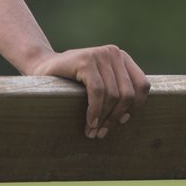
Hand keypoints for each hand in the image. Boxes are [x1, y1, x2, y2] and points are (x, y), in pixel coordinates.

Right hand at [29, 45, 149, 138]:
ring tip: (93, 132)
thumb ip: (116, 93)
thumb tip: (127, 118)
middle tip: (102, 133)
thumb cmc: (73, 81)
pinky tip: (89, 123)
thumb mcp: (99, 83)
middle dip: (116, 117)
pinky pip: (97, 92)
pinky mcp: (86, 60)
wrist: (43, 67)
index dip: (135, 107)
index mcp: (122, 58)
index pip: (142, 86)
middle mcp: (114, 53)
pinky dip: (95, 111)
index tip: (121, 122)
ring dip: (103, 118)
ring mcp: (100, 54)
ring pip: (113, 95)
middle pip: (127, 94)